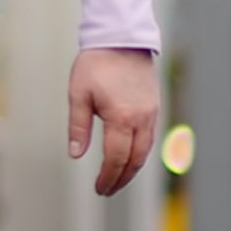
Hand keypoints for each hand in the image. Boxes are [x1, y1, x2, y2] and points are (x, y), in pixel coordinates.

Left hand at [70, 47, 160, 197]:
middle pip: (135, 160)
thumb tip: (76, 154)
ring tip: (118, 179)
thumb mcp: (78, 95)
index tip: (100, 189)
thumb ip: (78, 127)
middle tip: (108, 191)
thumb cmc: (96, 65)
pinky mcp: (154, 107)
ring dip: (133, 169)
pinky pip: (150, 138)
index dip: (108, 176)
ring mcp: (151, 113)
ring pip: (146, 151)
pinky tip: (130, 158)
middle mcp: (141, 119)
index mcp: (121, 118)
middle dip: (121, 179)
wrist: (121, 40)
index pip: (116, 158)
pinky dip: (140, 153)